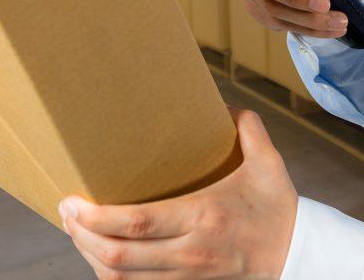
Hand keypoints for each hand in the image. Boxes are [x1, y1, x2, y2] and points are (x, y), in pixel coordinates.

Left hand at [60, 107, 297, 278]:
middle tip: (65, 212)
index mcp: (204, 216)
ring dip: (90, 257)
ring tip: (76, 230)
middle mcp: (190, 250)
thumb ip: (246, 127)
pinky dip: (111, 276)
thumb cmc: (279, 207)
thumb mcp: (268, 162)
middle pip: (119, 256)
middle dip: (82, 236)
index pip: (138, 223)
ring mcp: (188, 274)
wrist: (298, 255)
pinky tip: (99, 255)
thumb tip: (220, 102)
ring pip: (122, 279)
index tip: (72, 200)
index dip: (97, 217)